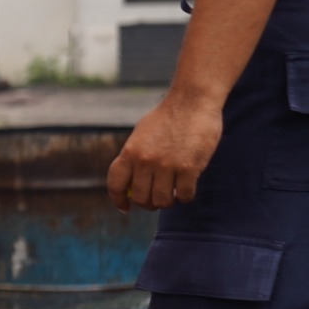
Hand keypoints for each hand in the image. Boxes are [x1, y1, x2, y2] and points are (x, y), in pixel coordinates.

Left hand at [108, 92, 223, 211]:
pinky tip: (187, 189)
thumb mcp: (142, 134)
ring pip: (162, 201)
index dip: (118, 200)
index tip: (125, 208)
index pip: (116, 184)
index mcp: (130, 152)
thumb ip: (135, 156)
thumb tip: (131, 180)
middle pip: (141, 198)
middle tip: (157, 199)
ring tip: (172, 194)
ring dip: (167, 202)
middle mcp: (145, 161)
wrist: (192, 101)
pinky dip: (185, 197)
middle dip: (149, 203)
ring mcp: (166, 166)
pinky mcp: (189, 168)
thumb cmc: (168, 117)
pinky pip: (184, 196)